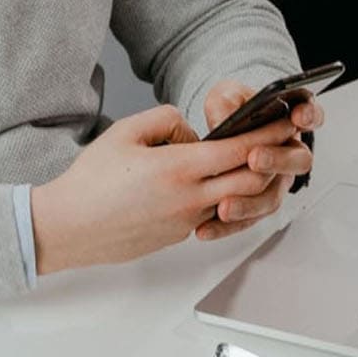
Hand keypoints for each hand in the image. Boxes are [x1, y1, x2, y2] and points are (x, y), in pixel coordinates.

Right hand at [29, 105, 302, 273]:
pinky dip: (220, 198)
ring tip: (246, 161)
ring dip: (246, 182)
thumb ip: (165, 120)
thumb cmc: (90, 182)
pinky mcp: (177, 236)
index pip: (241, 150)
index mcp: (179, 168)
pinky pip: (210, 213)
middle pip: (251, 180)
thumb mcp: (125, 132)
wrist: (70, 226)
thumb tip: (190, 132)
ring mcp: (186, 221)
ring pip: (234, 200)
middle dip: (270, 159)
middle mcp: (190, 198)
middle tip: (281, 142)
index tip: (287, 122)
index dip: (269, 134)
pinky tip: (206, 184)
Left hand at [198, 78, 323, 241]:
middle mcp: (288, 154)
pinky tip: (208, 227)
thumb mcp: (224, 97)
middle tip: (254, 158)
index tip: (299, 116)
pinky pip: (249, 219)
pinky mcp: (257, 203)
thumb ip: (225, 104)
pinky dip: (228, 226)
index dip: (309, 116)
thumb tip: (223, 122)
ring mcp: (275, 182)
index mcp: (287, 122)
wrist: (216, 140)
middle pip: (297, 161)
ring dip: (250, 203)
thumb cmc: (230, 111)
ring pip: (273, 196)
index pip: (310, 116)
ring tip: (225, 206)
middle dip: (277, 160)